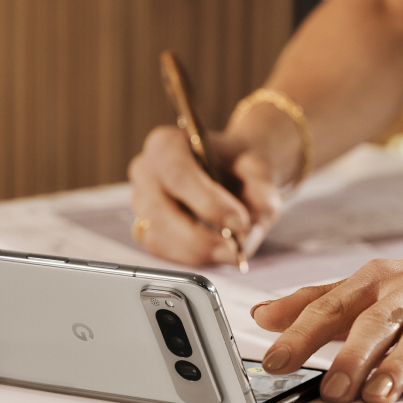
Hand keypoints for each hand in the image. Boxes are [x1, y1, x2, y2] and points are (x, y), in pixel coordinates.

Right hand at [128, 126, 283, 265]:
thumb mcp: (261, 174)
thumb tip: (245, 235)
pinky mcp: (145, 229)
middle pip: (160, 210)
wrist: (234, 174)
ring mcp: (141, 202)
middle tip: (234, 247)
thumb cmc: (240, 169)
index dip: (207, 203)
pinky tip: (214, 251)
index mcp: (167, 144)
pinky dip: (190, 257)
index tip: (239, 222)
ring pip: (159, 237)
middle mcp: (145, 171)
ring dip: (197, 251)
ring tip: (229, 251)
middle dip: (200, 236)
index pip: (177, 174)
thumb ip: (260, 197)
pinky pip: (162, 251)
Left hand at [252, 227, 402, 402]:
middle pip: (376, 321)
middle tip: (333, 389)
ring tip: (378, 392)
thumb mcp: (363, 289)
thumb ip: (313, 304)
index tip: (275, 362)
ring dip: (399, 364)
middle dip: (352, 355)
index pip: (330, 306)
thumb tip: (262, 315)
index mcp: (373, 281)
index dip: (300, 334)